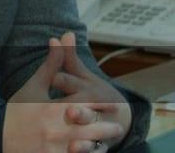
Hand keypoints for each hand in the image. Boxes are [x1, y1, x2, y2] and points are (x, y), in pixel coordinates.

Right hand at [3, 37, 124, 152]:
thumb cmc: (17, 109)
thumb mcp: (34, 86)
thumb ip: (51, 64)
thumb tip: (59, 38)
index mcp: (53, 109)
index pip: (84, 107)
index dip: (101, 105)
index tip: (114, 105)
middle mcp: (55, 130)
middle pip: (88, 130)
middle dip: (105, 130)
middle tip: (119, 128)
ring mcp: (52, 149)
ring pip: (82, 149)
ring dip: (97, 146)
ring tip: (108, 143)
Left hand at [51, 32, 131, 150]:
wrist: (120, 118)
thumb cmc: (93, 95)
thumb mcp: (82, 77)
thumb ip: (69, 58)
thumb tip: (62, 33)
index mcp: (90, 90)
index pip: (76, 83)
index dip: (65, 80)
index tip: (55, 77)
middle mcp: (97, 109)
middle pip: (87, 108)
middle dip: (78, 110)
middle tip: (67, 111)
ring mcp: (101, 129)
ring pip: (93, 132)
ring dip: (85, 135)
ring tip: (74, 141)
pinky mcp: (101, 146)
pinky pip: (95, 151)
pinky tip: (76, 152)